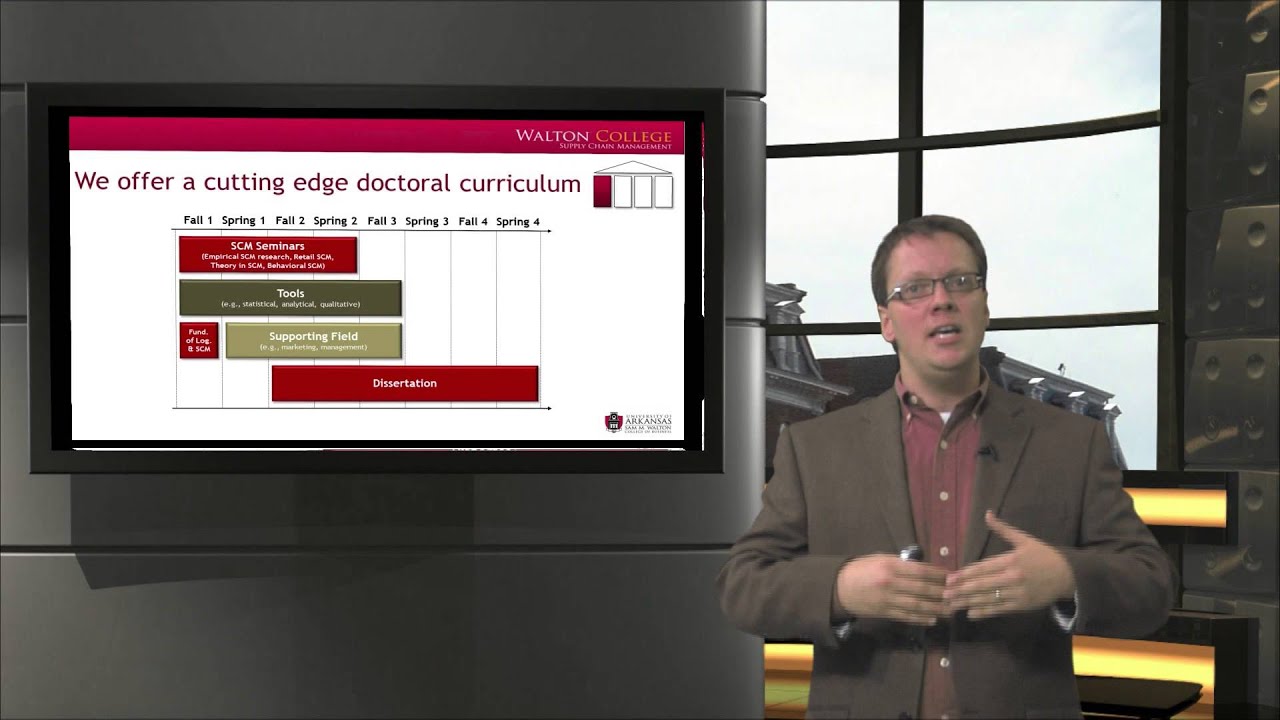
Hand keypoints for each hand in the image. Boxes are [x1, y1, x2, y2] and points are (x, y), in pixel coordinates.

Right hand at [836, 553, 947, 625]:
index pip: (920, 571)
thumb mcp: (880, 559)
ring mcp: (888, 600)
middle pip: (922, 589)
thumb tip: (926, 569)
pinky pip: (907, 616)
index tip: (952, 576)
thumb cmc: (862, 569)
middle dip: (942, 592)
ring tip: (951, 610)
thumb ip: (902, 564)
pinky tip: (933, 619)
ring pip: (917, 605)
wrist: (840, 588)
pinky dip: (921, 619)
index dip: (938, 574)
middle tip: (958, 594)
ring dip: (936, 608)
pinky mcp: (885, 613)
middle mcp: (890, 583)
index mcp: (890, 566)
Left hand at [944, 511, 1075, 619]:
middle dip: (961, 590)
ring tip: (952, 605)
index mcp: (1010, 560)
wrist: (1068, 575)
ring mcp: (1017, 593)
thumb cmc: (1043, 556)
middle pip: (982, 585)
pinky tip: (971, 613)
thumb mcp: (1024, 539)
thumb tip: (987, 513)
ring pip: (989, 598)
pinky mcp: (1022, 605)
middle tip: (944, 594)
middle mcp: (1012, 577)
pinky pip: (1000, 609)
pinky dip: (985, 612)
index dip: (964, 574)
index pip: (982, 568)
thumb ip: (1003, 529)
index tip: (950, 579)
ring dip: (969, 602)